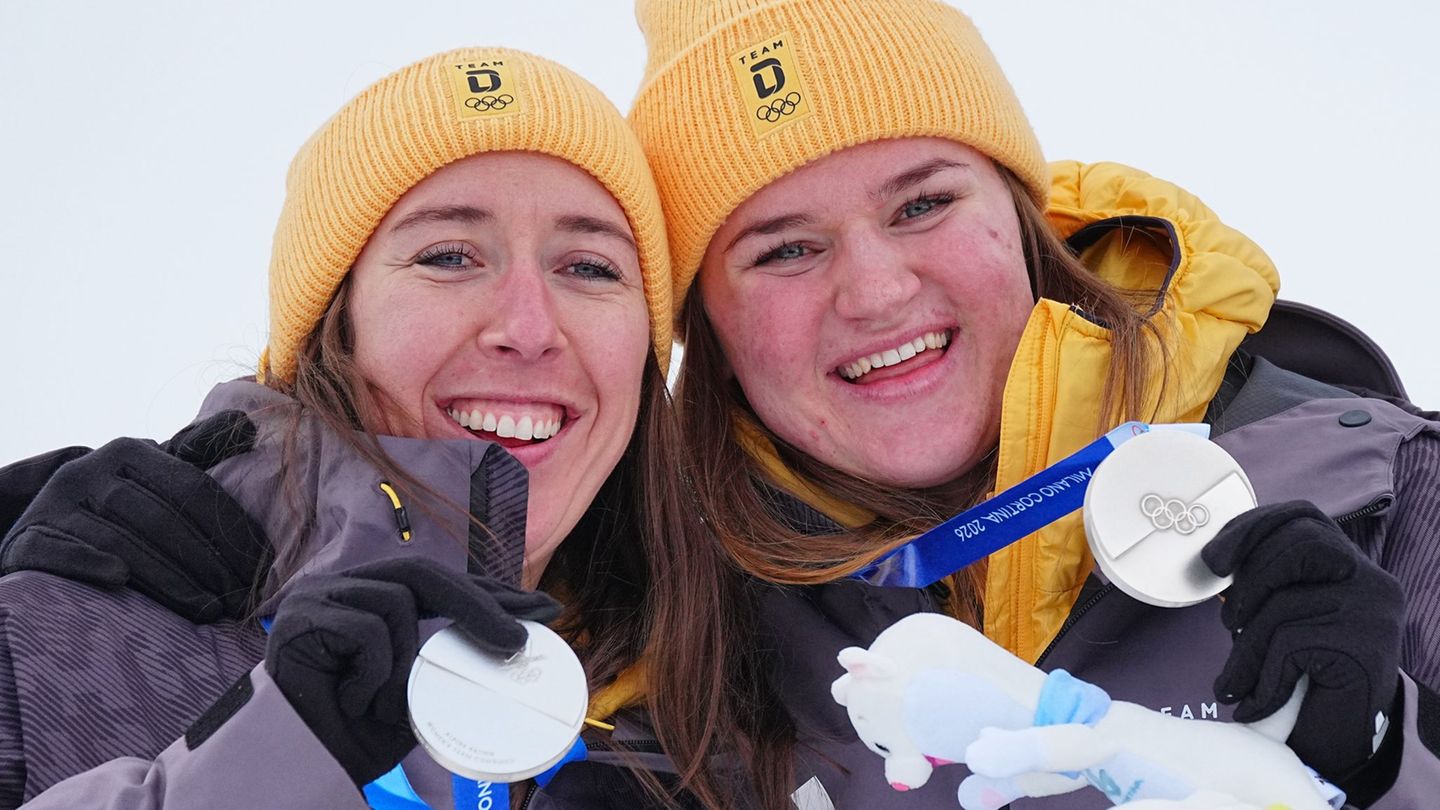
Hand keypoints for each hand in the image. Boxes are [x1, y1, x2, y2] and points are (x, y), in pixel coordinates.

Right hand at [0, 410, 268, 621]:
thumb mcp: (153, 471)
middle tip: (238, 600)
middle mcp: (90, 471)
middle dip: (207, 564)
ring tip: (207, 611)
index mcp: (131, 451)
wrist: (42, 517)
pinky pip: (60, 551)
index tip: (260, 569)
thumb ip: (197, 452)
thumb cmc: (117, 500)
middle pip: (162, 520)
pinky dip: (89, 563)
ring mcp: (56, 503)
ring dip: (169, 580)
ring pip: (121, 542)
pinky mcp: (26, 537)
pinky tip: (120, 582)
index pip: (193, 488)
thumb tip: (248, 424)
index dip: (231, 530)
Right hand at [264, 557, 561, 785]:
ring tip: (385, 706)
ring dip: (403, 664)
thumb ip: (445, 663)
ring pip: (396, 604)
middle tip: (517, 643)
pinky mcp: (300, 618)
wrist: (298, 768)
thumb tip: (510, 645)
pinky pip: (367, 632)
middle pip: (423, 573)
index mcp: (368, 596)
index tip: (542, 608)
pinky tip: (354, 702)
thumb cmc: (353, 735)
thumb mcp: (416, 695)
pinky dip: (373, 674)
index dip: (490, 592)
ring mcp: (316, 596)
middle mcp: (341, 586)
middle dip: (479, 604)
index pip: (438, 582)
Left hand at [1202, 500, 1403, 778]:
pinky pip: (1291, 645)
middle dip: (1248, 581)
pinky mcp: (1365, 648)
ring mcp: (1373, 613)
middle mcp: (1372, 581)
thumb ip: (1265, 584)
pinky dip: (1261, 676)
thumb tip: (1215, 560)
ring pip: (1286, 602)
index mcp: (1351, 565)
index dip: (1252, 526)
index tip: (1214, 560)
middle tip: (1227, 623)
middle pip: (1297, 545)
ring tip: (1234, 677)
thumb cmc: (1304, 677)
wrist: (1342, 742)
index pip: (1304, 517)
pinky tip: (1254, 701)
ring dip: (1247, 643)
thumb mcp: (1285, 619)